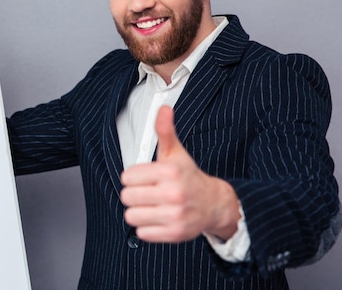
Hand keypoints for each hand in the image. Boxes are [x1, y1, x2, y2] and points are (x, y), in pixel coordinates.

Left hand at [120, 106, 240, 242]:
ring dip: (138, 212)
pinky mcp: (174, 233)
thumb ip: (165, 131)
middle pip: (127, 197)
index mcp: (169, 172)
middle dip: (134, 195)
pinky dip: (146, 227)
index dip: (133, 178)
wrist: (214, 204)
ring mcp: (174, 215)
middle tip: (147, 193)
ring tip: (150, 206)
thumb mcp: (175, 152)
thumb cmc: (188, 177)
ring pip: (131, 216)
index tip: (144, 178)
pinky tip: (157, 218)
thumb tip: (164, 108)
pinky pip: (142, 233)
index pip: (127, 177)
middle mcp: (173, 193)